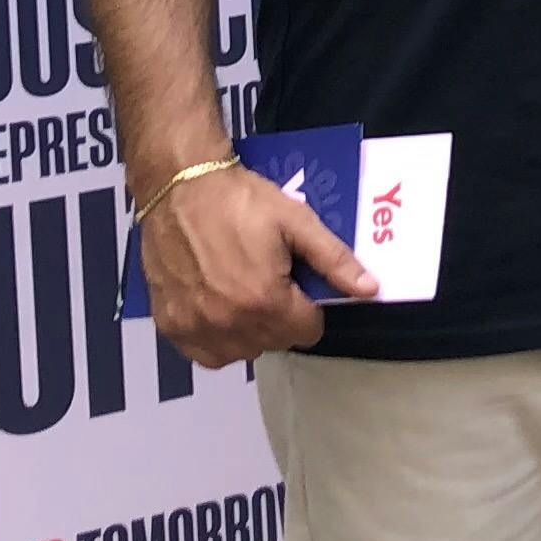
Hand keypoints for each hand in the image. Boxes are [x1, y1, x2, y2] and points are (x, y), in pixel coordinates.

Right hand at [140, 159, 374, 367]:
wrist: (179, 186)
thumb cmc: (240, 200)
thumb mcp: (295, 221)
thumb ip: (334, 260)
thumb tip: (370, 290)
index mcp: (265, 301)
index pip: (307, 332)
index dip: (309, 308)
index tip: (297, 285)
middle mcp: (229, 324)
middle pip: (275, 342)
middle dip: (281, 317)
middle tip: (269, 281)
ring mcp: (196, 328)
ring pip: (243, 352)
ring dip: (250, 331)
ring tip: (243, 293)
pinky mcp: (170, 326)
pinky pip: (206, 354)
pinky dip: (217, 340)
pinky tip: (218, 309)